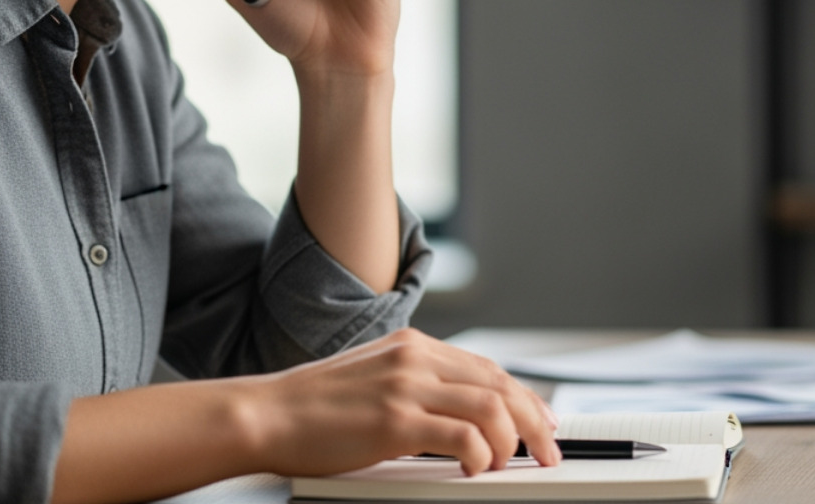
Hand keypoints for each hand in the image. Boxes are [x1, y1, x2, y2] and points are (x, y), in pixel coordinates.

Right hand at [240, 328, 561, 477]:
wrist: (266, 413)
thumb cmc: (311, 407)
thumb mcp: (372, 378)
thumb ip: (413, 383)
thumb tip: (455, 410)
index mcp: (412, 346)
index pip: (487, 368)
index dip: (523, 396)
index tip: (541, 420)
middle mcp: (415, 358)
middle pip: (499, 384)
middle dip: (533, 419)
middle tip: (548, 449)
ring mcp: (406, 386)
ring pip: (490, 406)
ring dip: (514, 439)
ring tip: (516, 464)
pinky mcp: (395, 420)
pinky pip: (462, 435)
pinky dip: (482, 453)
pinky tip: (479, 468)